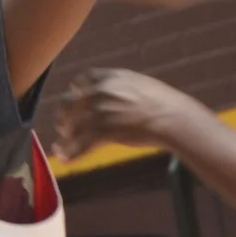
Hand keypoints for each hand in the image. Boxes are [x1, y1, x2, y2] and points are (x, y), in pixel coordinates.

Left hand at [52, 69, 202, 163]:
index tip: (74, 97)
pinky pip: (79, 144)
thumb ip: (124, 88)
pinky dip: (70, 153)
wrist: (173, 118)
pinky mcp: (102, 131)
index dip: (75, 90)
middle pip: (70, 103)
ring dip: (65, 139)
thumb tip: (121, 96)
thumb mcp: (141, 85)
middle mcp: (101, 91)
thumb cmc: (165, 104)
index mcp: (110, 77)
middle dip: (64, 116)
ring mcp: (100, 111)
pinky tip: (65, 159)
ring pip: (72, 127)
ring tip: (61, 147)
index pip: (82, 79)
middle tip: (64, 127)